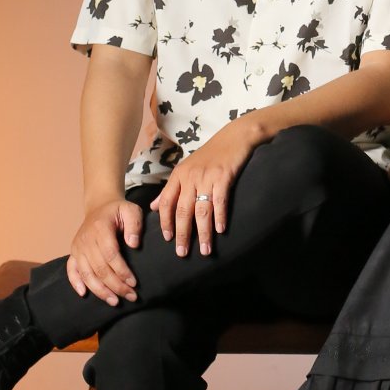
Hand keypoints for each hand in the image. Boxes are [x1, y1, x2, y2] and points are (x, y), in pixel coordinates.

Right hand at [67, 197, 142, 303]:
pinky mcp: (73, 252)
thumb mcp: (132, 210)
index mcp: (100, 228)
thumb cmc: (118, 210)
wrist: (100, 206)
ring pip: (86, 273)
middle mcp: (86, 239)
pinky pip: (71, 270)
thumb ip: (135, 224)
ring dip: (100, 290)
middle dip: (115, 285)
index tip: (134, 283)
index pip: (111, 254)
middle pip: (99, 268)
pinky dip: (75, 283)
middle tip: (131, 296)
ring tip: (115, 301)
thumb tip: (134, 244)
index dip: (122, 271)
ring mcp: (78, 247)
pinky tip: (84, 294)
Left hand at [150, 116, 263, 255]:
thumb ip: (171, 189)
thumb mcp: (186, 169)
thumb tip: (155, 207)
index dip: (166, 222)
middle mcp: (190, 177)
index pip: (167, 202)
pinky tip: (220, 230)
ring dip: (203, 232)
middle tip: (182, 252)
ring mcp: (207, 177)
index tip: (167, 239)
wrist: (234, 137)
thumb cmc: (210, 155)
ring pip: (201, 210)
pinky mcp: (224, 176)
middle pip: (182, 210)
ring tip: (205, 249)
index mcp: (179, 175)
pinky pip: (220, 201)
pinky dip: (220, 217)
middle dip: (182, 234)